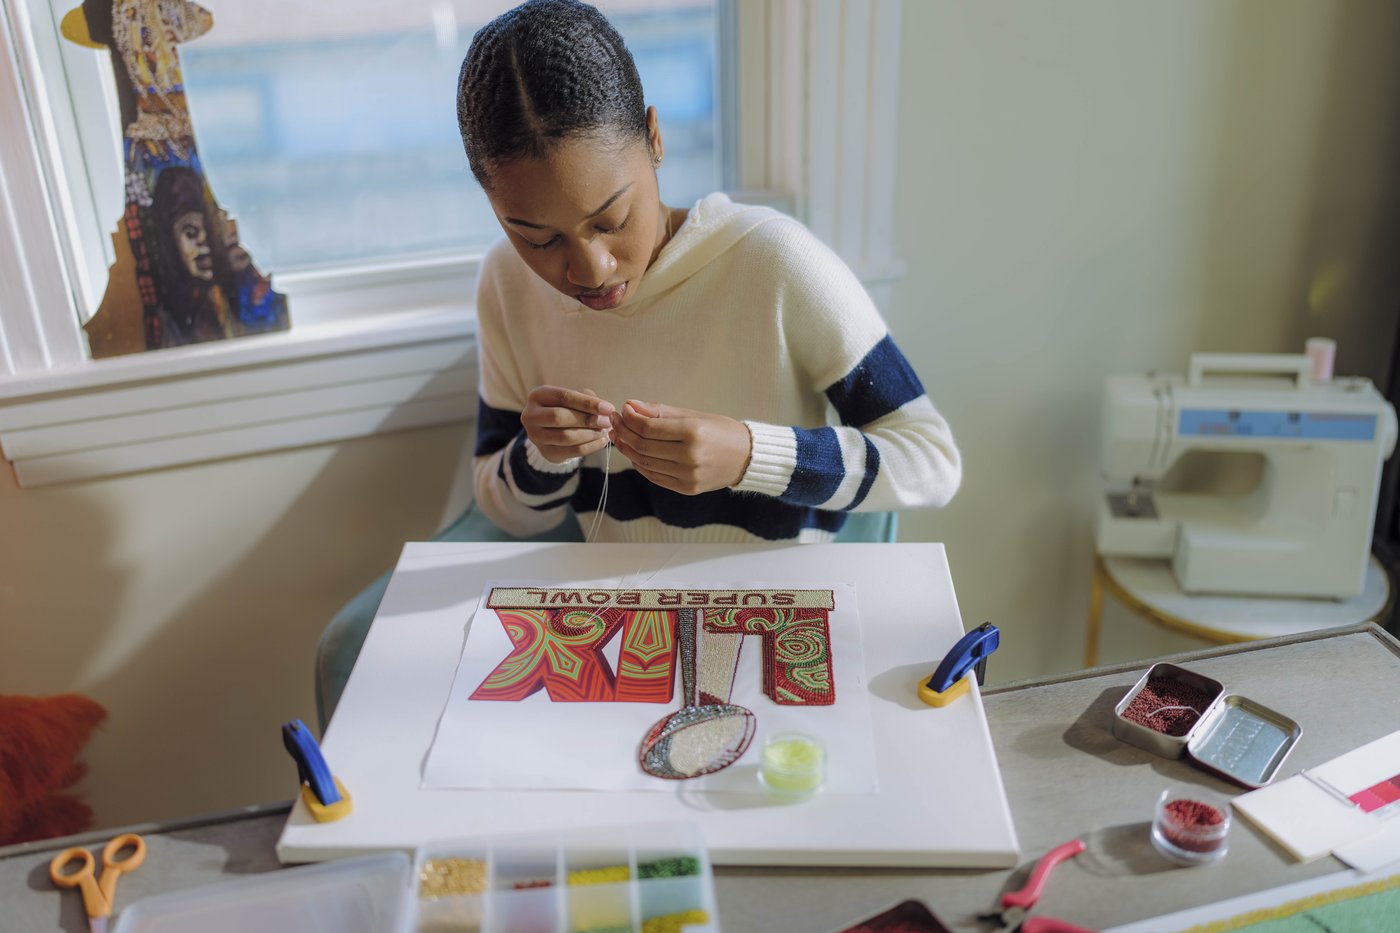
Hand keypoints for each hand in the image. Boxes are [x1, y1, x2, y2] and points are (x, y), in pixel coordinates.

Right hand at [522, 386, 614, 462]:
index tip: (608, 408)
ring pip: (566, 437)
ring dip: (590, 434)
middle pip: (560, 417)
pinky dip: (590, 447)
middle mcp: (531, 415)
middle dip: (587, 420)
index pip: (564, 397)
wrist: (550, 430)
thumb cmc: (565, 408)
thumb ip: (587, 399)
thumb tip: (605, 410)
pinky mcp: (546, 452)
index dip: (587, 403)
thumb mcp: (573, 398)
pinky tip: (602, 441)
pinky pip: (572, 451)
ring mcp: (535, 436)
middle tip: (607, 422)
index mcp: (538, 396)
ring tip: (605, 431)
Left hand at [610, 400, 751, 494]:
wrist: (748, 458)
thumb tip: (631, 406)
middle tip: (614, 421)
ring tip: (620, 436)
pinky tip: (635, 453)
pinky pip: (654, 477)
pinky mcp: (687, 489)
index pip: (648, 427)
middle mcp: (690, 456)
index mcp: (693, 433)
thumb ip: (661, 412)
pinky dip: (641, 465)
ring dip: (628, 449)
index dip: (629, 419)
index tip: (622, 410)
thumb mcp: (694, 415)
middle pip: (643, 446)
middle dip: (623, 432)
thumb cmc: (721, 431)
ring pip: (645, 463)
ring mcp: (688, 476)